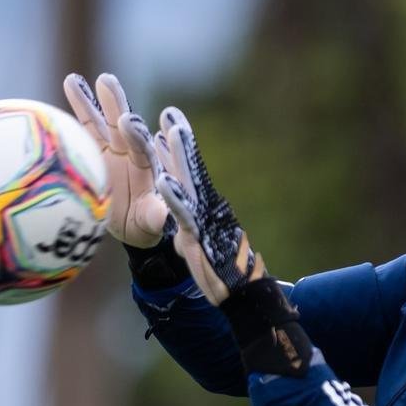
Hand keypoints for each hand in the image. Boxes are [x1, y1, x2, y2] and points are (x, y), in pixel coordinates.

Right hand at [63, 72, 169, 247]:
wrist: (131, 223)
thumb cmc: (145, 225)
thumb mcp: (151, 223)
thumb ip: (154, 215)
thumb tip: (162, 214)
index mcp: (148, 168)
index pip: (143, 149)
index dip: (136, 135)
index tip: (128, 121)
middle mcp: (131, 152)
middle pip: (123, 125)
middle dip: (116, 105)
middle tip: (106, 82)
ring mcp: (112, 149)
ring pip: (101, 121)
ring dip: (91, 100)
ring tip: (75, 78)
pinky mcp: (93, 151)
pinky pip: (84, 128)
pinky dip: (78, 107)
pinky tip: (70, 81)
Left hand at [154, 107, 263, 304]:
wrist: (242, 292)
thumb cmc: (219, 267)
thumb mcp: (196, 242)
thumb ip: (187, 225)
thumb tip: (176, 217)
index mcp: (201, 204)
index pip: (187, 170)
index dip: (177, 146)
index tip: (169, 119)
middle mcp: (204, 205)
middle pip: (189, 167)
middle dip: (181, 139)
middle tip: (171, 113)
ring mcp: (203, 218)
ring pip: (190, 182)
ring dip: (180, 156)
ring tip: (172, 130)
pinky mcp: (200, 237)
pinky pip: (184, 215)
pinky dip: (175, 198)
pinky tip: (164, 181)